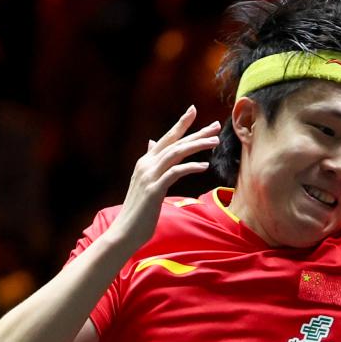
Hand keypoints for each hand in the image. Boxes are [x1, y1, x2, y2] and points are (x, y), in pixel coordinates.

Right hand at [108, 105, 219, 249]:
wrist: (125, 231)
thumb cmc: (139, 210)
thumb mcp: (145, 182)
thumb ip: (151, 163)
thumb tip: (152, 143)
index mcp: (145, 162)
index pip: (166, 138)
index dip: (180, 124)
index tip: (194, 110)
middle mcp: (146, 165)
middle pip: (174, 142)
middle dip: (196, 132)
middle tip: (215, 126)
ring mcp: (149, 176)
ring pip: (176, 153)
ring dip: (196, 145)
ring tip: (215, 142)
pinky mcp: (154, 189)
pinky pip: (174, 173)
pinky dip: (190, 167)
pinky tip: (204, 166)